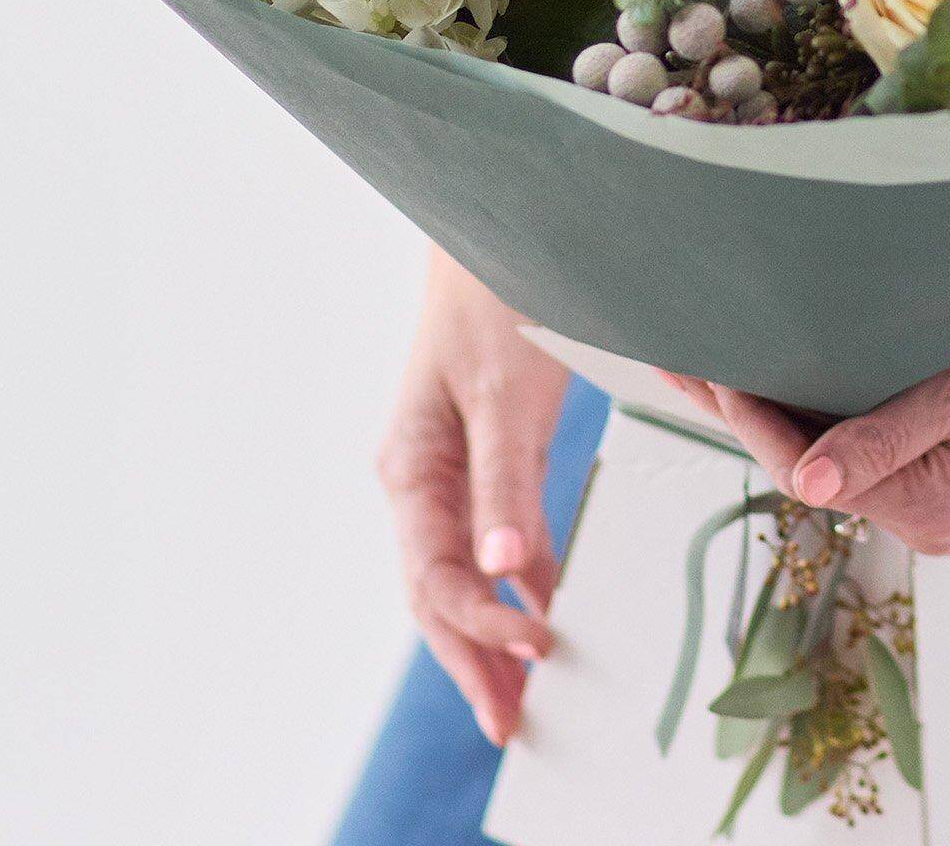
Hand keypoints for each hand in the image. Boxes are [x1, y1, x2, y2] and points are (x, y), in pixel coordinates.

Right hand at [375, 248, 566, 744]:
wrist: (495, 222)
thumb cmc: (494, 295)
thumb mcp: (506, 388)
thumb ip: (506, 480)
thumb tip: (507, 575)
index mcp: (410, 467)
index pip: (437, 578)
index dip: (481, 628)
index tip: (539, 651)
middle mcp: (418, 476)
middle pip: (436, 593)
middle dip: (470, 662)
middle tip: (512, 728)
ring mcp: (445, 465)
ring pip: (458, 571)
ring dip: (485, 633)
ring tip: (520, 695)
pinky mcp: (479, 448)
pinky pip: (486, 533)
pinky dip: (509, 580)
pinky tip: (537, 607)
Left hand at [669, 180, 949, 558]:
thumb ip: (883, 434)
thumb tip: (801, 481)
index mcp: (937, 513)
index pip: (809, 465)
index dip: (748, 413)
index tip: (702, 364)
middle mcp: (934, 528)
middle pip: (813, 467)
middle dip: (748, 412)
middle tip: (681, 360)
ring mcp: (945, 510)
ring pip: (837, 459)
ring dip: (782, 412)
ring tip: (717, 362)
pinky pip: (871, 452)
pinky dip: (826, 414)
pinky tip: (792, 378)